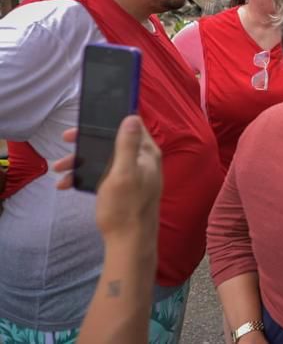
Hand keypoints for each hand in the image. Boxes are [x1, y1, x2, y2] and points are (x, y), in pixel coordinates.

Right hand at [55, 116, 162, 240]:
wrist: (129, 241)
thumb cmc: (125, 207)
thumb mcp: (123, 173)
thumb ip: (127, 145)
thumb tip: (132, 117)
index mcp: (147, 154)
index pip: (130, 126)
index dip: (108, 122)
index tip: (84, 125)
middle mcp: (143, 161)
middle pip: (113, 142)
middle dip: (88, 143)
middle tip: (65, 141)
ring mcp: (134, 174)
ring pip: (105, 159)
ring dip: (81, 162)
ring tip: (58, 170)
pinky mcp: (125, 187)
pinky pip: (104, 175)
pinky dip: (87, 176)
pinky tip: (67, 184)